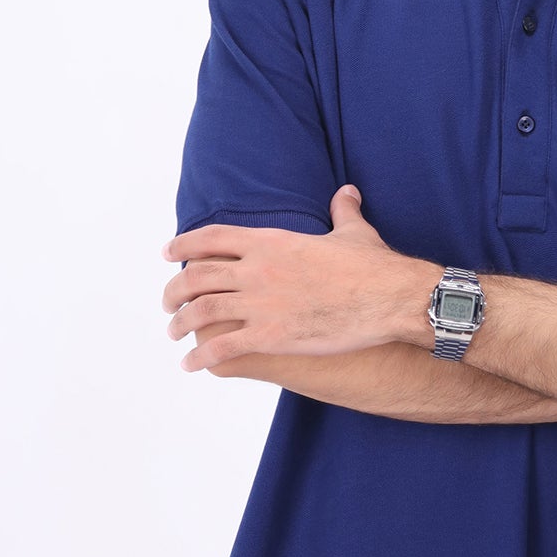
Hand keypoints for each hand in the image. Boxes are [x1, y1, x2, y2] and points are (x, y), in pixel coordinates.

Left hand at [162, 184, 425, 373]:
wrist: (389, 298)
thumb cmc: (374, 267)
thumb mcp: (354, 232)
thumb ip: (343, 210)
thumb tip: (347, 191)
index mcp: (270, 241)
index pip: (211, 238)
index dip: (184, 245)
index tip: (168, 254)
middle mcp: (256, 269)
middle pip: (196, 276)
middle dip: (175, 291)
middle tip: (168, 303)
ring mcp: (260, 304)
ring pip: (200, 312)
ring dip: (180, 324)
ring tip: (175, 333)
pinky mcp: (270, 336)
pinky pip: (221, 348)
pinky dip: (200, 357)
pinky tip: (191, 365)